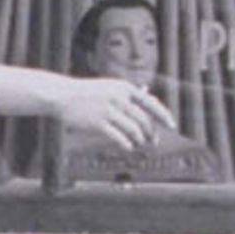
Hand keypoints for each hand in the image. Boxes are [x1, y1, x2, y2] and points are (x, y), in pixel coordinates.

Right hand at [57, 76, 178, 155]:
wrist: (62, 95)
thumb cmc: (86, 92)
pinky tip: (128, 147)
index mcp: (124, 87)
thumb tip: (146, 93)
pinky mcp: (98, 123)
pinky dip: (126, 143)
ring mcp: (108, 110)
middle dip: (151, 132)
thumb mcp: (109, 86)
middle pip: (143, 119)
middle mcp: (119, 98)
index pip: (151, 103)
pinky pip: (118, 137)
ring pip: (133, 129)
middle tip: (153, 141)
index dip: (164, 115)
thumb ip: (127, 92)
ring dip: (139, 139)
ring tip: (139, 143)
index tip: (172, 125)